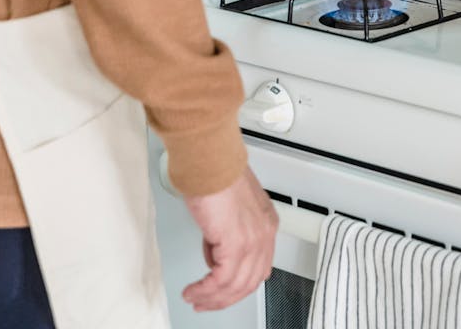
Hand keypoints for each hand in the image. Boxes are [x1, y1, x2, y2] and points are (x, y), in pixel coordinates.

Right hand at [181, 166, 278, 311]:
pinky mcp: (236, 244)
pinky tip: (194, 291)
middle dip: (225, 297)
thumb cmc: (214, 171)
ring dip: (212, 298)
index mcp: (266, 223)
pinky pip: (221, 280)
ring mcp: (253, 240)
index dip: (238, 284)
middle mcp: (264, 233)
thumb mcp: (228, 207)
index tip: (220, 290)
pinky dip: (206, 290)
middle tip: (205, 302)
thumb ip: (227, 230)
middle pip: (250, 281)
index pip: (258, 266)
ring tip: (195, 298)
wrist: (209, 160)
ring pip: (236, 285)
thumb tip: (215, 248)